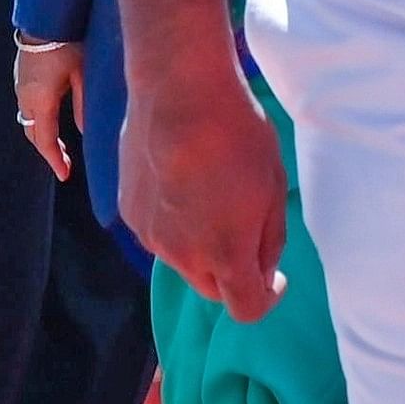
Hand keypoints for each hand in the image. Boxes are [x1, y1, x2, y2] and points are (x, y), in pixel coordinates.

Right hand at [12, 39, 83, 181]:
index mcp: (40, 99)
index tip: (64, 176)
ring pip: (28, 121)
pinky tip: (53, 121)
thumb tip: (85, 132)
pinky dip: (39, 120)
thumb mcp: (83, 73)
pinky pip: (28, 107)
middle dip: (48, 151)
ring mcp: (20, 86)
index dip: (55, 159)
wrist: (46, 16)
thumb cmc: (70, 42)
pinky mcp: (21, 77)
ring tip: (61, 148)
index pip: (45, 139)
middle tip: (65, 165)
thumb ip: (83, 104)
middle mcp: (25, 96)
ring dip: (42, 136)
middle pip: (33, 133)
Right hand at [125, 51, 288, 321]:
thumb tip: (263, 271)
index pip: (247, 309)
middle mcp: (182, 255)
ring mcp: (149, 236)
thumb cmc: (239, 137)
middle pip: (213, 288)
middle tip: (249, 231)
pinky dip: (176, 222)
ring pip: (183, 260)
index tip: (276, 280)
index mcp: (225, 253)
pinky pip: (159, 233)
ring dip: (203, 246)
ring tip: (215, 195)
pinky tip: (185, 182)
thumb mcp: (274, 188)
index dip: (268, 299)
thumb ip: (269, 239)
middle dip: (234, 273)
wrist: (180, 94)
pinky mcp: (128, 213)